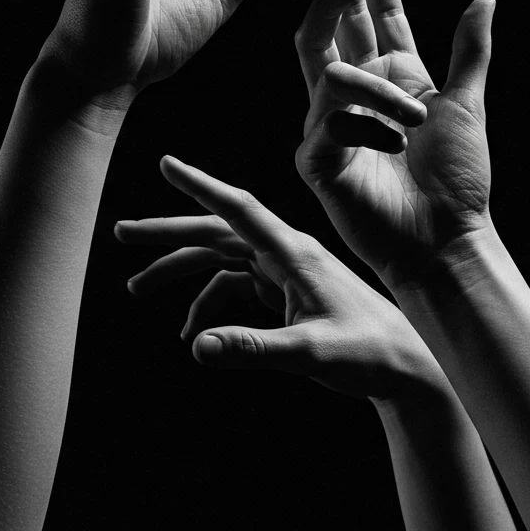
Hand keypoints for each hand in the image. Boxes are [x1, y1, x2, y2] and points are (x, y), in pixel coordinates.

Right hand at [117, 156, 450, 402]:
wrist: (407, 367)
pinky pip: (238, 286)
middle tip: (122, 233)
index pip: (240, 209)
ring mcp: (288, 271)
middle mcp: (288, 253)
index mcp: (294, 252)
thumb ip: (253, 348)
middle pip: (218, 231)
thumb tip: (196, 346)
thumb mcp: (309, 353)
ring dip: (182, 270)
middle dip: (170, 232)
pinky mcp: (289, 291)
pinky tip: (194, 331)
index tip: (166, 164)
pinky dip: (210, 302)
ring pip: (222, 258)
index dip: (201, 186)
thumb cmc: (369, 352)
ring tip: (137, 287)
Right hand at [293, 0, 495, 288]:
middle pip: (332, 18)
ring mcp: (331, 123)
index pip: (375, 10)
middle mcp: (356, 93)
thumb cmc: (458, 181)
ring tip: (415, 123)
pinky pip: (328, 121)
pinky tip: (392, 150)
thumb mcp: (467, 105)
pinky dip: (367, 129)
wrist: (447, 240)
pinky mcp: (317, 159)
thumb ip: (469, 52)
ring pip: (333, 70)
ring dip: (379, 92)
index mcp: (393, 75)